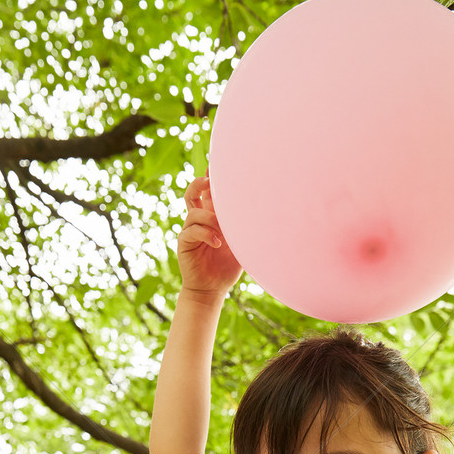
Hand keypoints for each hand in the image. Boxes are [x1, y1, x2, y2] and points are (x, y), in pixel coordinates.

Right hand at [177, 175, 242, 298]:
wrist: (212, 290)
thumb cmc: (228, 266)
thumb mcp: (241, 242)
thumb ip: (245, 226)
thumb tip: (268, 211)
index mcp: (212, 216)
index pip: (209, 191)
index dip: (212, 176)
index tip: (219, 163)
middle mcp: (199, 220)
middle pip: (193, 192)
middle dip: (201, 183)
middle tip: (211, 181)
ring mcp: (190, 230)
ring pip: (193, 210)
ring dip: (209, 216)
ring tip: (222, 229)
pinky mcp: (184, 243)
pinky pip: (191, 231)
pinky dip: (206, 233)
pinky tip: (218, 243)